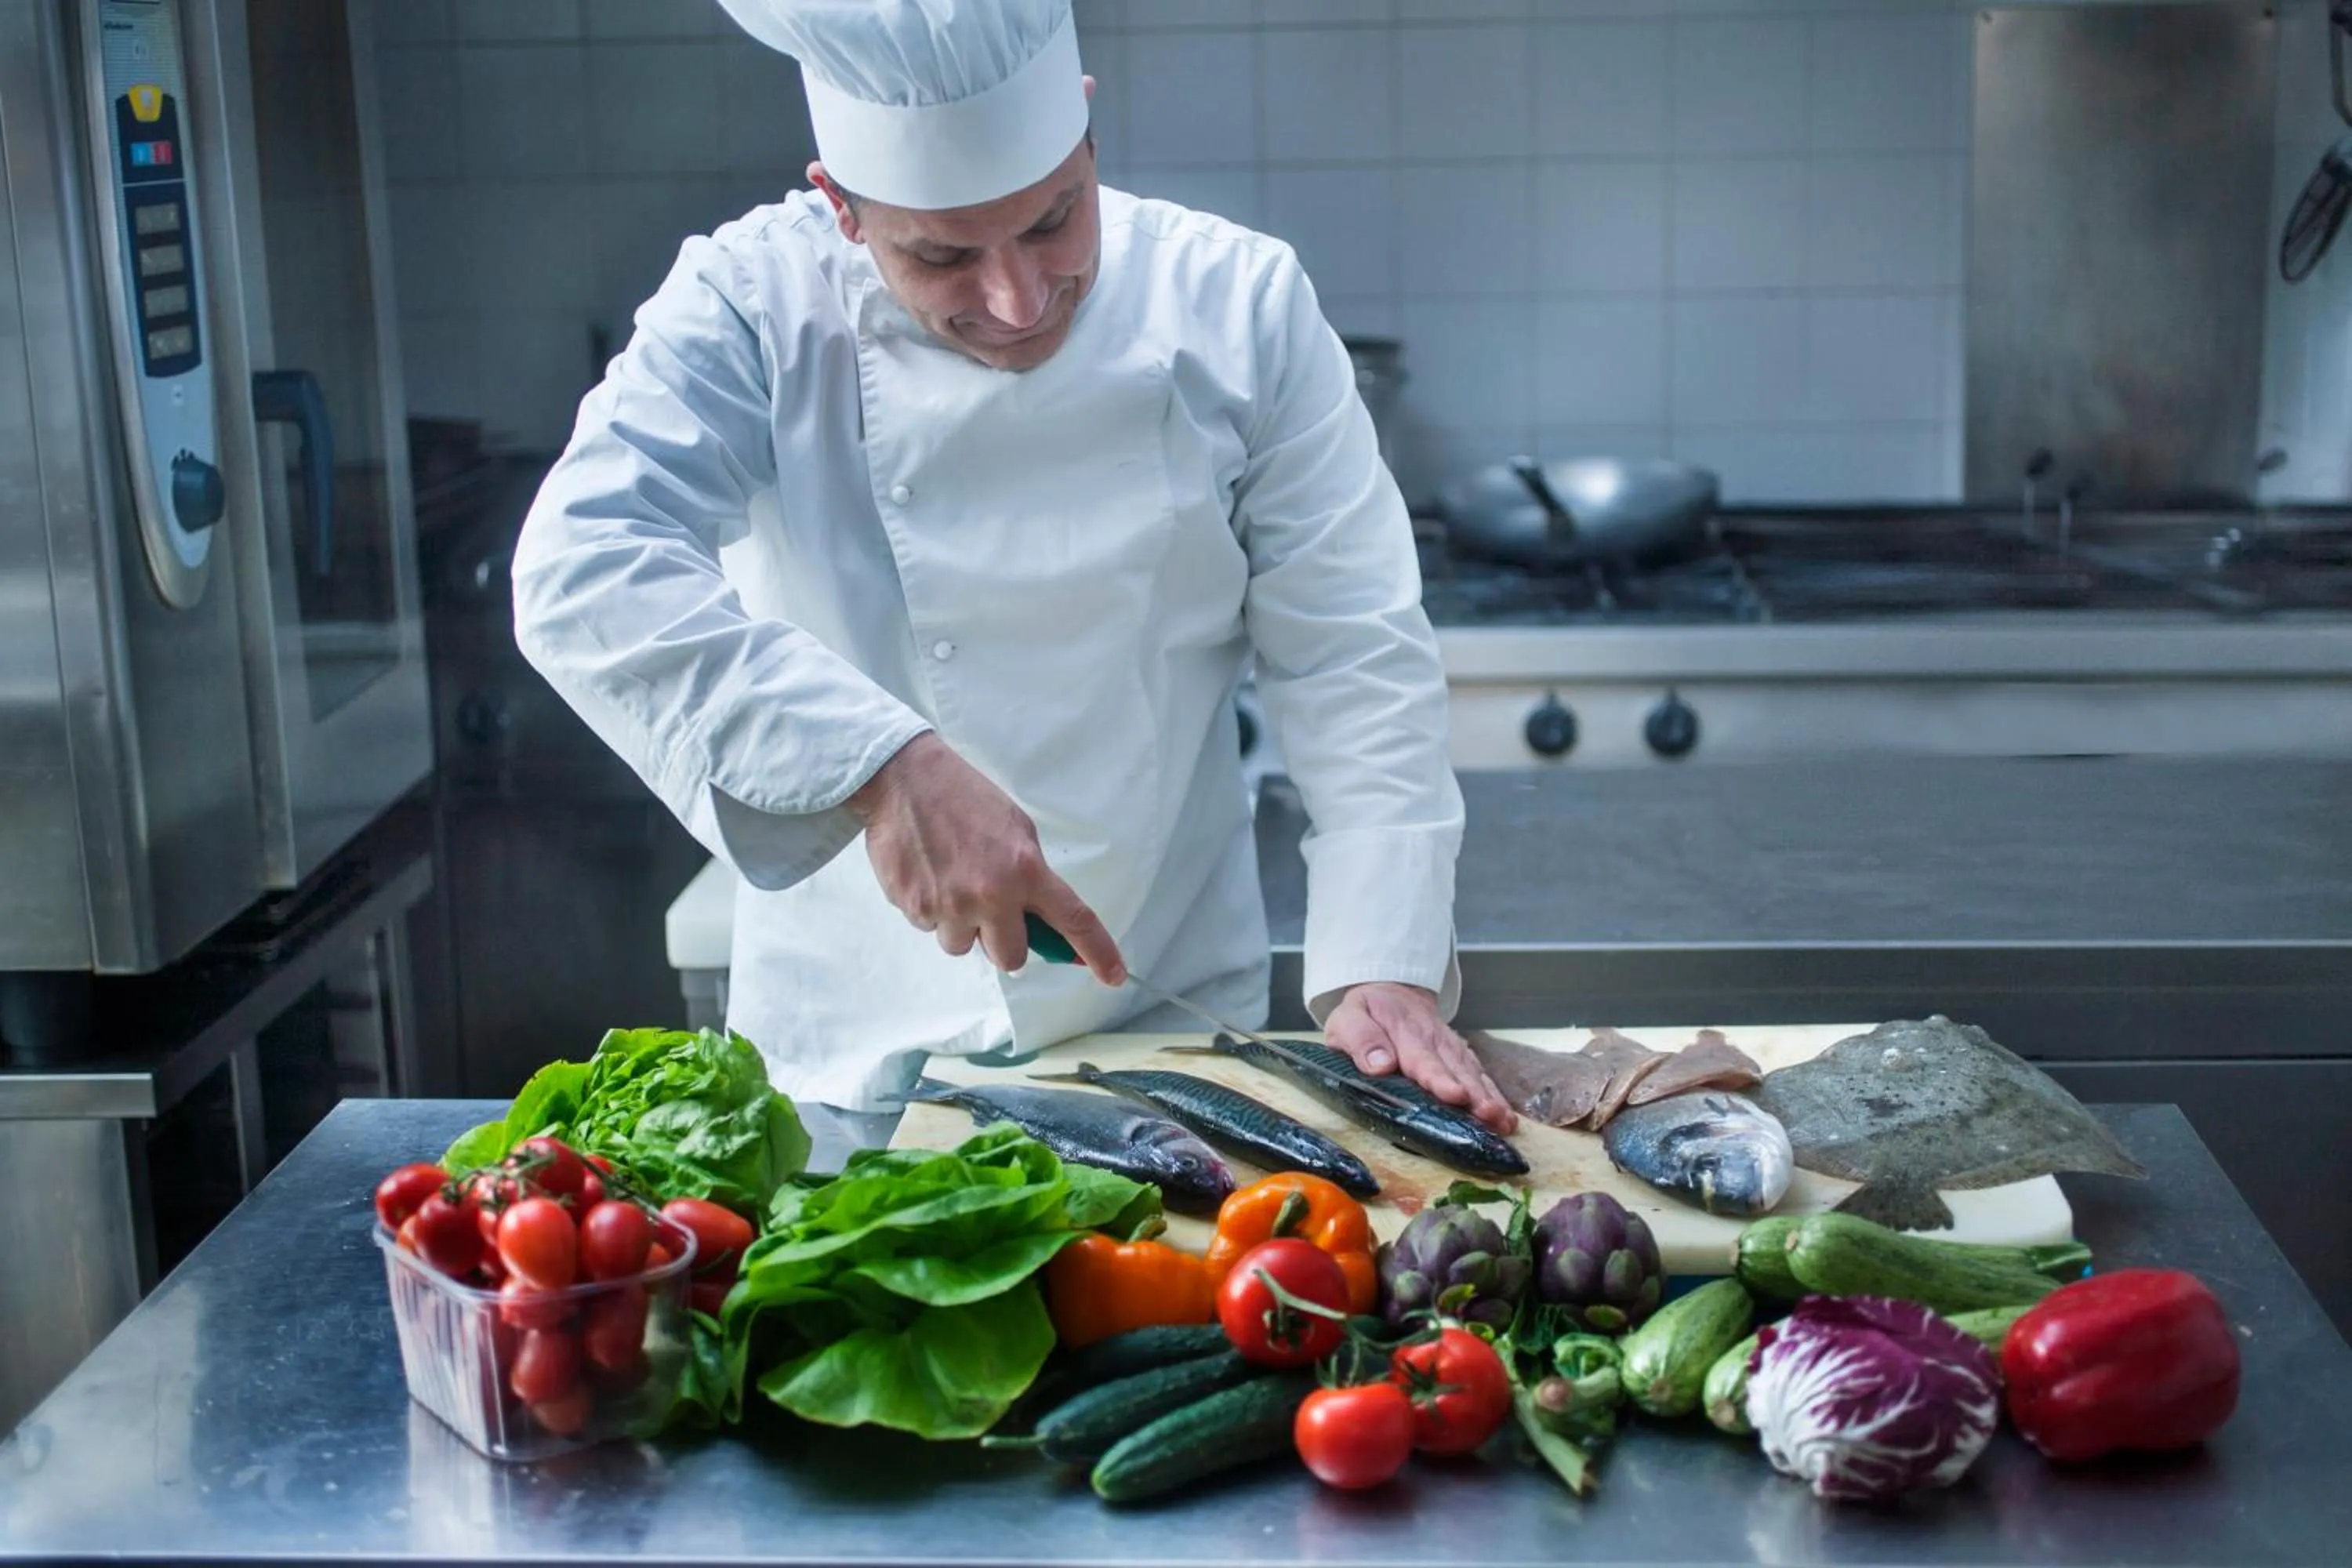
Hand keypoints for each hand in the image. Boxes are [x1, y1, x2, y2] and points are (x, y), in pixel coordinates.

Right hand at [848, 734, 1125, 979]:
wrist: (905, 781)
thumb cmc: (965, 799)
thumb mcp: (1016, 829)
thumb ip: (1030, 876)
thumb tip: (1038, 917)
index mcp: (1025, 871)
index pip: (1072, 920)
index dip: (1097, 952)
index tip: (1113, 975)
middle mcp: (991, 895)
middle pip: (1011, 958)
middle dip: (1004, 942)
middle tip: (991, 911)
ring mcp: (950, 906)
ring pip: (964, 946)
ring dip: (963, 926)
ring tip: (950, 882)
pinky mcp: (914, 909)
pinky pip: (930, 929)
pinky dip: (932, 910)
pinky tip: (928, 874)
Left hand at [1324, 983, 1515, 1133]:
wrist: (1391, 991)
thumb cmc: (1367, 1013)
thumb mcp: (1348, 1018)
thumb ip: (1361, 1039)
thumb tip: (1380, 1065)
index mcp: (1404, 1031)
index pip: (1423, 1058)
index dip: (1440, 1078)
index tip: (1455, 1095)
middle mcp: (1434, 1039)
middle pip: (1456, 1069)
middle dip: (1475, 1094)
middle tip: (1489, 1115)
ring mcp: (1451, 1047)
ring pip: (1474, 1073)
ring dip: (1490, 1097)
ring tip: (1503, 1122)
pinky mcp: (1461, 1056)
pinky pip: (1480, 1075)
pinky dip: (1495, 1095)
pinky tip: (1506, 1119)